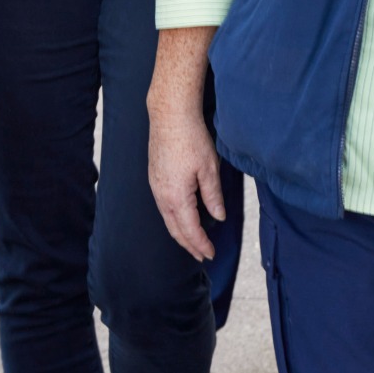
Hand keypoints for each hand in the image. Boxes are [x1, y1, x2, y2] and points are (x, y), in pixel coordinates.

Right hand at [148, 102, 224, 260]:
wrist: (170, 116)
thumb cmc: (191, 139)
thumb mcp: (209, 168)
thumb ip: (213, 196)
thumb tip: (219, 216)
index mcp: (177, 197)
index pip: (190, 229)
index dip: (201, 244)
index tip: (211, 254)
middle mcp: (162, 196)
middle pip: (175, 229)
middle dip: (189, 245)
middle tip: (202, 256)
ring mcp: (155, 187)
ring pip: (167, 219)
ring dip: (180, 233)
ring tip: (192, 242)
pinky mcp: (154, 178)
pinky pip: (163, 207)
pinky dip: (173, 219)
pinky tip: (181, 218)